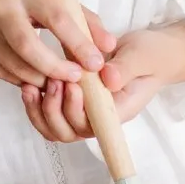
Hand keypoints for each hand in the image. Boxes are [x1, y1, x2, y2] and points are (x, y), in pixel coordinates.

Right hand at [0, 0, 110, 87]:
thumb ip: (85, 20)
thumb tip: (108, 46)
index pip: (56, 18)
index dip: (78, 44)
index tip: (95, 63)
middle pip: (30, 48)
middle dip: (56, 69)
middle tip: (75, 78)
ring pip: (16, 67)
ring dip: (41, 79)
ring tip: (57, 80)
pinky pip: (3, 74)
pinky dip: (23, 80)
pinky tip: (34, 77)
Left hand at [21, 23, 184, 143]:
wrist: (153, 51)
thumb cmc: (151, 55)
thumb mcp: (142, 55)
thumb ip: (126, 67)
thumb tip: (108, 79)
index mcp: (118, 111)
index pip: (92, 126)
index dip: (76, 112)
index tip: (73, 86)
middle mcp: (100, 117)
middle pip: (69, 132)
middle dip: (55, 109)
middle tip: (54, 81)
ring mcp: (86, 110)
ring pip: (55, 127)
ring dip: (42, 109)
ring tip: (36, 85)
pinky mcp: (74, 100)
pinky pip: (51, 113)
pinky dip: (37, 104)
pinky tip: (31, 84)